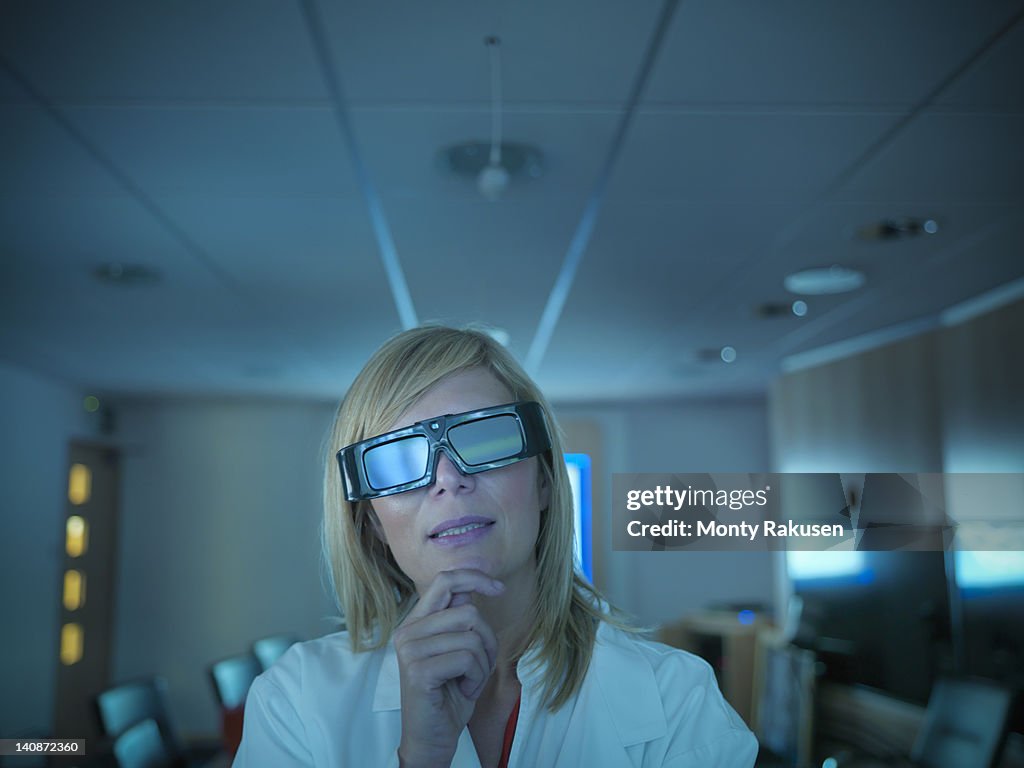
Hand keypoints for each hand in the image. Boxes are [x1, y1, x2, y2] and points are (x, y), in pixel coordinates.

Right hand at [393, 569, 503, 767]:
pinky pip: (467, 659)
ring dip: (483, 664)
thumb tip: (474, 586)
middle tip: (482, 666)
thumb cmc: (449, 693)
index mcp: (416, 622)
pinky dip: (476, 678)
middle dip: (489, 640)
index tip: (499, 588)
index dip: (475, 578)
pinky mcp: (418, 670)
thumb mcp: (457, 649)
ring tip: (469, 681)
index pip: (445, 581)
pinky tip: (464, 691)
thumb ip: (459, 619)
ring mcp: (410, 650)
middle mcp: (408, 631)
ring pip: (472, 637)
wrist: (432, 737)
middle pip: (468, 612)